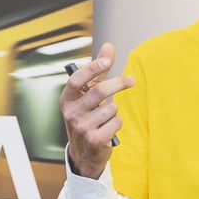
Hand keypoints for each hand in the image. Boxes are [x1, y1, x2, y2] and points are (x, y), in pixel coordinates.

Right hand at [60, 42, 134, 179]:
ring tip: (107, 116)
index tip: (107, 61)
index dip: (91, 69)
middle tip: (131, 80)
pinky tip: (108, 127)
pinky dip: (117, 122)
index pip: (76, 80)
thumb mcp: (89, 93)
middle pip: (99, 91)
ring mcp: (81, 127)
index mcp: (67, 99)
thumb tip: (108, 46)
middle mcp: (71, 112)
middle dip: (118, 83)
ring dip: (115, 109)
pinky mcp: (94, 140)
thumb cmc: (87, 116)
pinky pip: (116, 122)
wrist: (84, 151)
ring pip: (111, 108)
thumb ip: (99, 71)